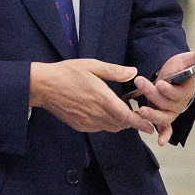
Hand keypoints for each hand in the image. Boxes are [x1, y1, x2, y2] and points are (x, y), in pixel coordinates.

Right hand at [28, 58, 157, 136]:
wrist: (43, 86)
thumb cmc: (67, 73)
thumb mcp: (92, 66)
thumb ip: (114, 71)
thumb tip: (133, 72)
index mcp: (101, 98)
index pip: (125, 116)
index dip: (140, 123)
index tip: (151, 127)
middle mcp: (95, 113)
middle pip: (120, 124)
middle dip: (132, 123)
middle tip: (141, 117)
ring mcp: (86, 122)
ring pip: (110, 128)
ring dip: (120, 124)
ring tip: (125, 115)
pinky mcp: (79, 125)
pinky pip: (99, 128)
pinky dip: (107, 124)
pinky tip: (106, 114)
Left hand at [124, 48, 194, 145]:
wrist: (170, 74)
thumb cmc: (179, 67)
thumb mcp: (185, 59)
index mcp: (186, 91)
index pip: (178, 94)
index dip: (168, 90)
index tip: (159, 83)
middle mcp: (180, 105)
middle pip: (166, 104)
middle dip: (152, 95)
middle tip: (141, 83)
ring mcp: (172, 112)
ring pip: (163, 117)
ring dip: (152, 115)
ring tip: (141, 110)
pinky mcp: (164, 117)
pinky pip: (166, 129)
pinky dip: (164, 135)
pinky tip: (160, 142)